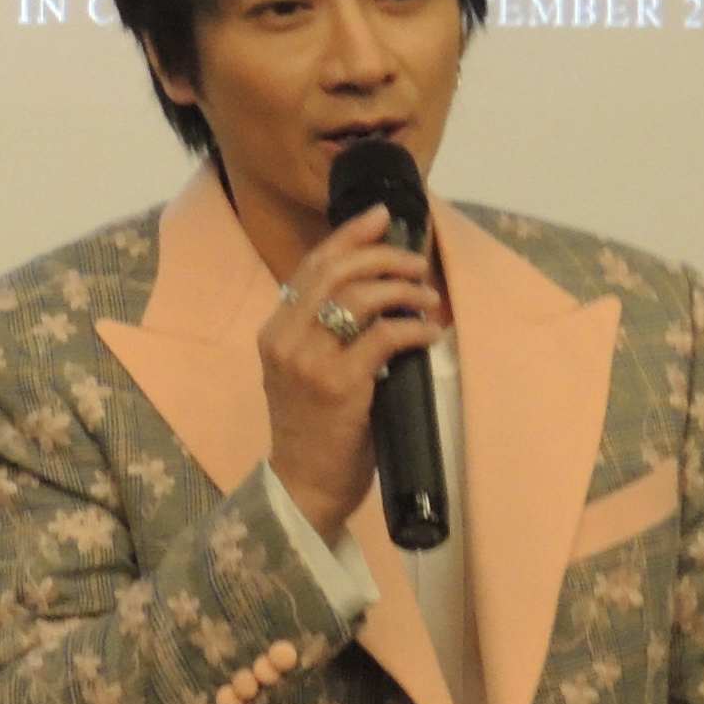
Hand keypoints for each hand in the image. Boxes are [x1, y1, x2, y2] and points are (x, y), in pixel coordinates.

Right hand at [256, 207, 443, 539]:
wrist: (302, 487)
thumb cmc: (312, 432)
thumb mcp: (303, 373)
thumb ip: (324, 335)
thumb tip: (379, 297)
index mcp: (274, 331)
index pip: (311, 266)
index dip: (348, 236)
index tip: (380, 217)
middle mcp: (285, 339)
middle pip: (336, 272)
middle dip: (382, 256)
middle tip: (416, 261)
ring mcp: (309, 361)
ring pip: (359, 297)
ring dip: (403, 289)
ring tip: (428, 297)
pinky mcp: (339, 385)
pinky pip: (383, 338)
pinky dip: (413, 328)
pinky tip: (429, 334)